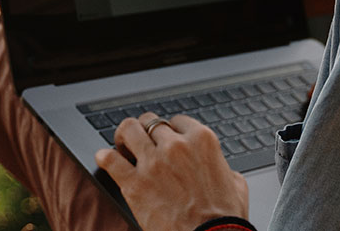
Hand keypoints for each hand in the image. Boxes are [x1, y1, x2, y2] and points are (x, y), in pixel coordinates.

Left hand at [96, 113, 248, 229]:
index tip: (165, 139)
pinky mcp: (134, 183)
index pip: (177, 121)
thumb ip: (221, 166)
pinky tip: (104, 159)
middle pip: (150, 122)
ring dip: (124, 137)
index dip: (170, 130)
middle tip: (142, 142)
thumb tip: (217, 167)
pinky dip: (104, 157)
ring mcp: (153, 163)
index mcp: (202, 141)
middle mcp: (176, 146)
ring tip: (123, 146)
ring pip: (128, 130)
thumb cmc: (224, 218)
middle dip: (145, 131)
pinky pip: (109, 159)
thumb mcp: (235, 184)